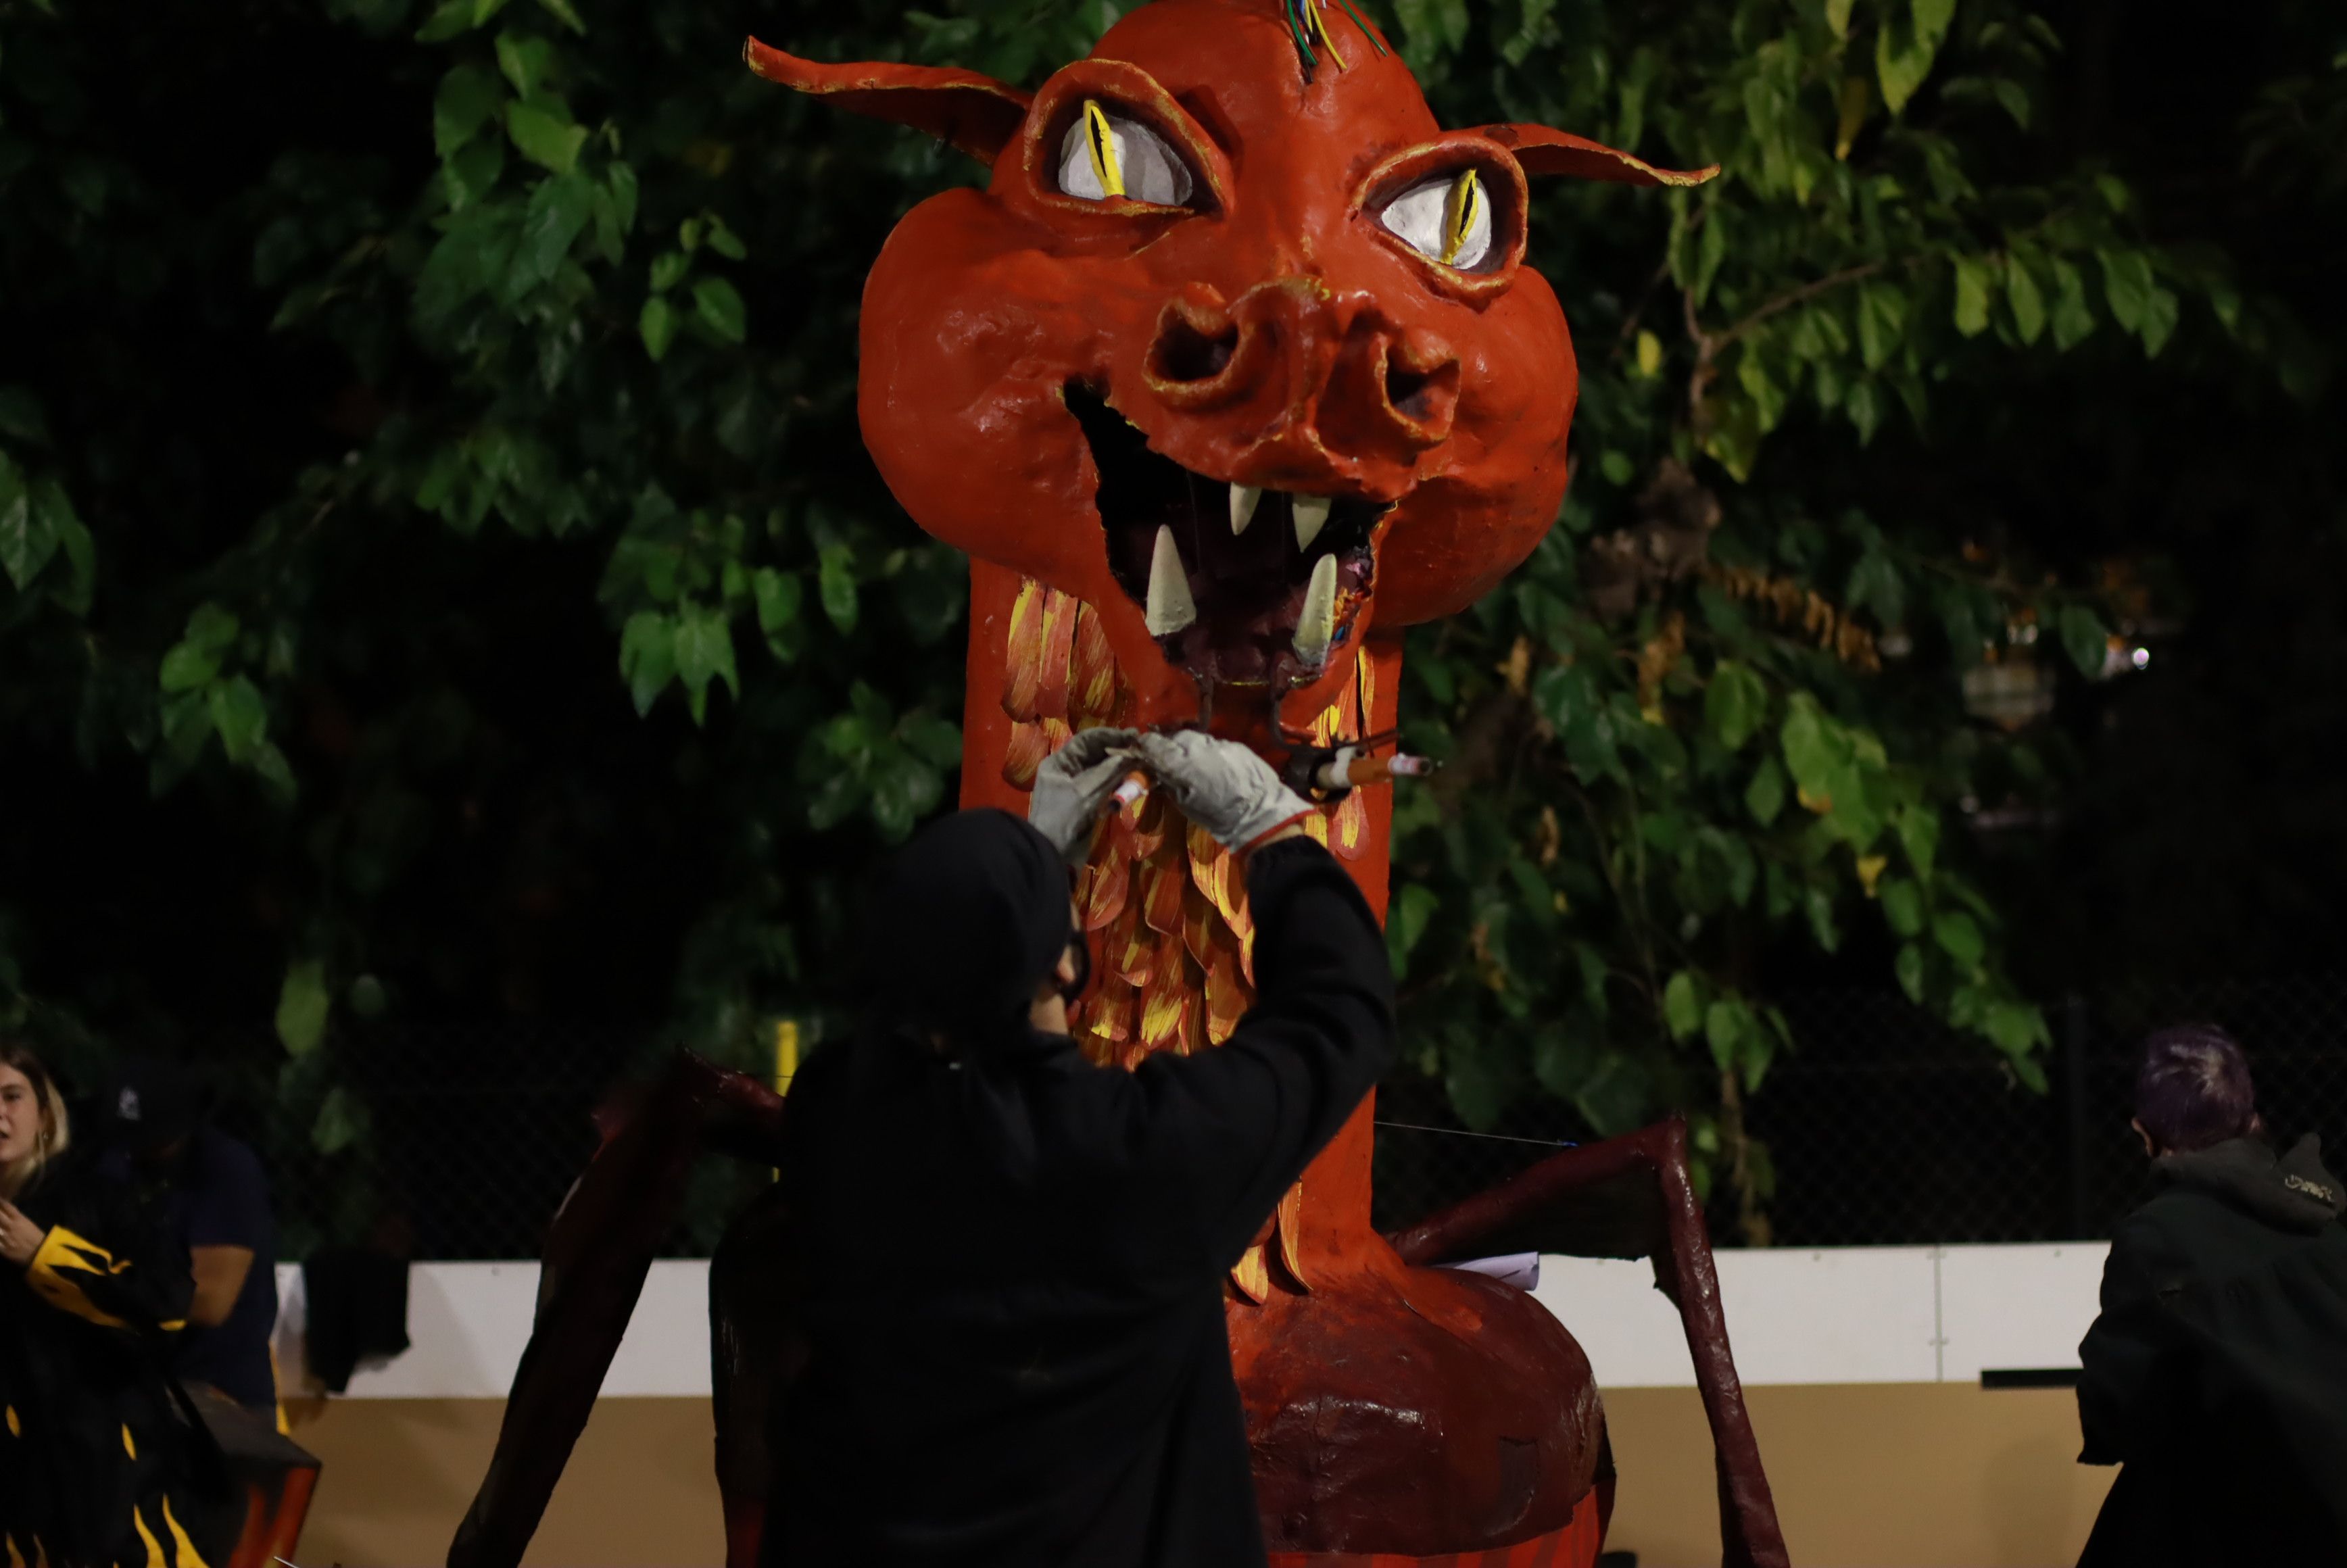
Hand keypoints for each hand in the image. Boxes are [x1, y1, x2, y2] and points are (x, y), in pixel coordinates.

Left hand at [0, 1201, 44, 1267]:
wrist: (41, 1253)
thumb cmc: (37, 1238)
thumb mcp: (29, 1224)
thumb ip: (17, 1219)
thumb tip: (8, 1215)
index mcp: (19, 1219)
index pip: (7, 1207)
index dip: (1, 1202)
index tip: (0, 1199)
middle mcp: (10, 1226)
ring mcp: (5, 1237)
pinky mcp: (2, 1248)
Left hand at [1028, 726, 1141, 863]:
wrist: (1051, 855)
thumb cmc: (1062, 819)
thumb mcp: (1085, 792)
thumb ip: (1108, 771)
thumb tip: (1130, 755)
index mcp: (1059, 763)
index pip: (1086, 740)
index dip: (1111, 735)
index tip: (1134, 735)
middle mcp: (1067, 771)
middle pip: (1095, 754)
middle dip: (1118, 753)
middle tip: (1141, 751)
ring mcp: (1076, 787)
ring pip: (1102, 771)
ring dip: (1120, 769)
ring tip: (1140, 767)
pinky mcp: (1086, 803)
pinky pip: (1104, 788)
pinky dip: (1117, 786)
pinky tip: (1131, 785)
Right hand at [1133, 731, 1313, 850]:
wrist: (1261, 815)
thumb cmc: (1218, 817)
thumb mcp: (1185, 804)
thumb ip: (1168, 782)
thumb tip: (1155, 771)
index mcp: (1183, 764)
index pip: (1155, 745)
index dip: (1145, 746)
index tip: (1141, 749)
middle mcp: (1199, 747)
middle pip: (1177, 737)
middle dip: (1170, 746)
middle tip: (1171, 760)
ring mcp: (1220, 744)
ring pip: (1197, 739)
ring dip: (1191, 748)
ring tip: (1194, 764)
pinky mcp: (1237, 745)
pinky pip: (1216, 745)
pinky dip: (1211, 753)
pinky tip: (1216, 767)